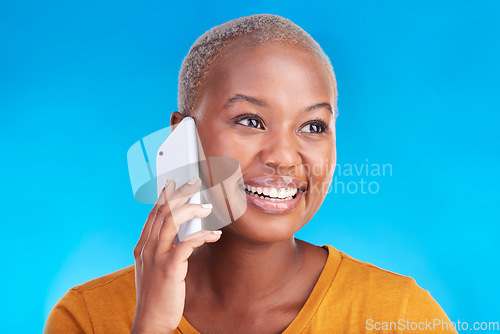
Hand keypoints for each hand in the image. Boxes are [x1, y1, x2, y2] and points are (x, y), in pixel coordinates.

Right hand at [131, 177, 220, 333]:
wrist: (150, 321)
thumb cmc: (157, 295)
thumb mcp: (154, 268)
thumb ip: (162, 249)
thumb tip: (180, 233)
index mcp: (142, 247)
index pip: (152, 214)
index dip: (163, 196)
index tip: (172, 182)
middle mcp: (146, 249)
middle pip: (162, 212)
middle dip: (180, 193)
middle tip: (195, 182)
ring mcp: (156, 258)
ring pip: (171, 222)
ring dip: (191, 210)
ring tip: (207, 207)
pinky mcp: (169, 270)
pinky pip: (185, 245)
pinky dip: (201, 236)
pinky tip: (213, 234)